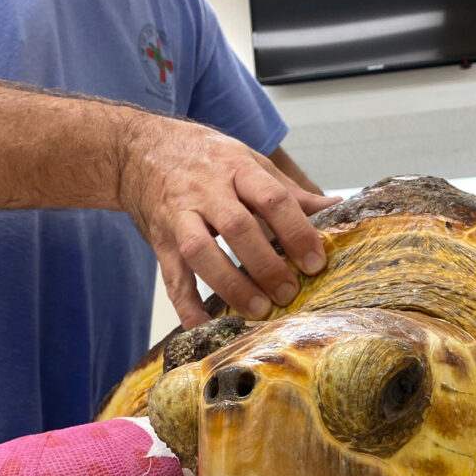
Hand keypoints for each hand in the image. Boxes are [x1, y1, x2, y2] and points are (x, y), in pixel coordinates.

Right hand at [120, 114, 339, 327]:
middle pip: (237, 227)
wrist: (140, 150)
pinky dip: (185, 304)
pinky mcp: (160, 240)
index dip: (296, 232)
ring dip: (230, 284)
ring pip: (201, 251)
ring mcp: (180, 215)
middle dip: (266, 264)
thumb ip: (288, 191)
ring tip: (257, 310)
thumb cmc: (205, 158)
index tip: (315, 262)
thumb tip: (335, 207)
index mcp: (236, 168)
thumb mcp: (248, 162)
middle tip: (289, 292)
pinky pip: (171, 275)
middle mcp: (206, 190)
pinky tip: (202, 326)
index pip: (272, 198)